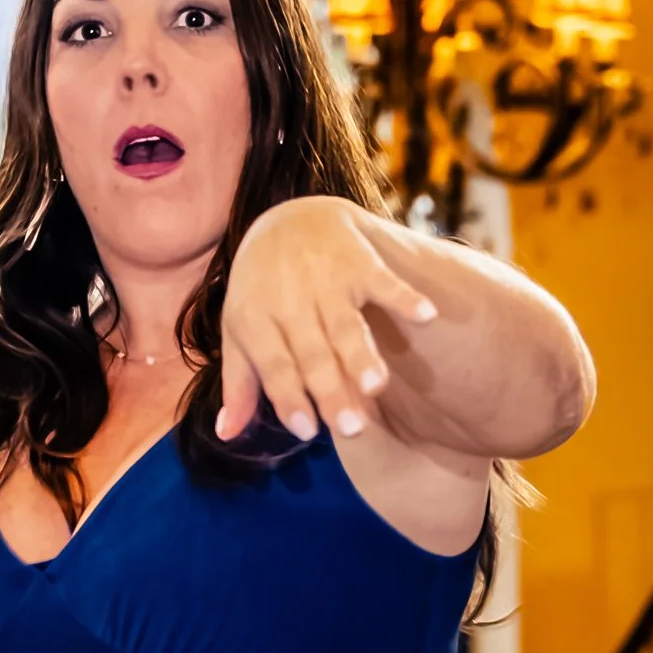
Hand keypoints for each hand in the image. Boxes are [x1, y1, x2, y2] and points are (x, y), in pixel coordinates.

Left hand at [218, 199, 438, 442]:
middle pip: (313, 354)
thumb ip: (239, 384)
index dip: (289, 397)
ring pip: (345, 325)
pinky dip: (404, 296)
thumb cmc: (262, 291)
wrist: (288, 218)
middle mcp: (289, 300)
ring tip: (377, 387)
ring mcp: (326, 280)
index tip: (306, 431)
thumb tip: (226, 434)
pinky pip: (383, 281)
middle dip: (332, 391)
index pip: (274, 365)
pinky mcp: (358, 261)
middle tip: (353, 429)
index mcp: (256, 320)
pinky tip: (426, 315)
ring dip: (362, 355)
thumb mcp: (240, 332)